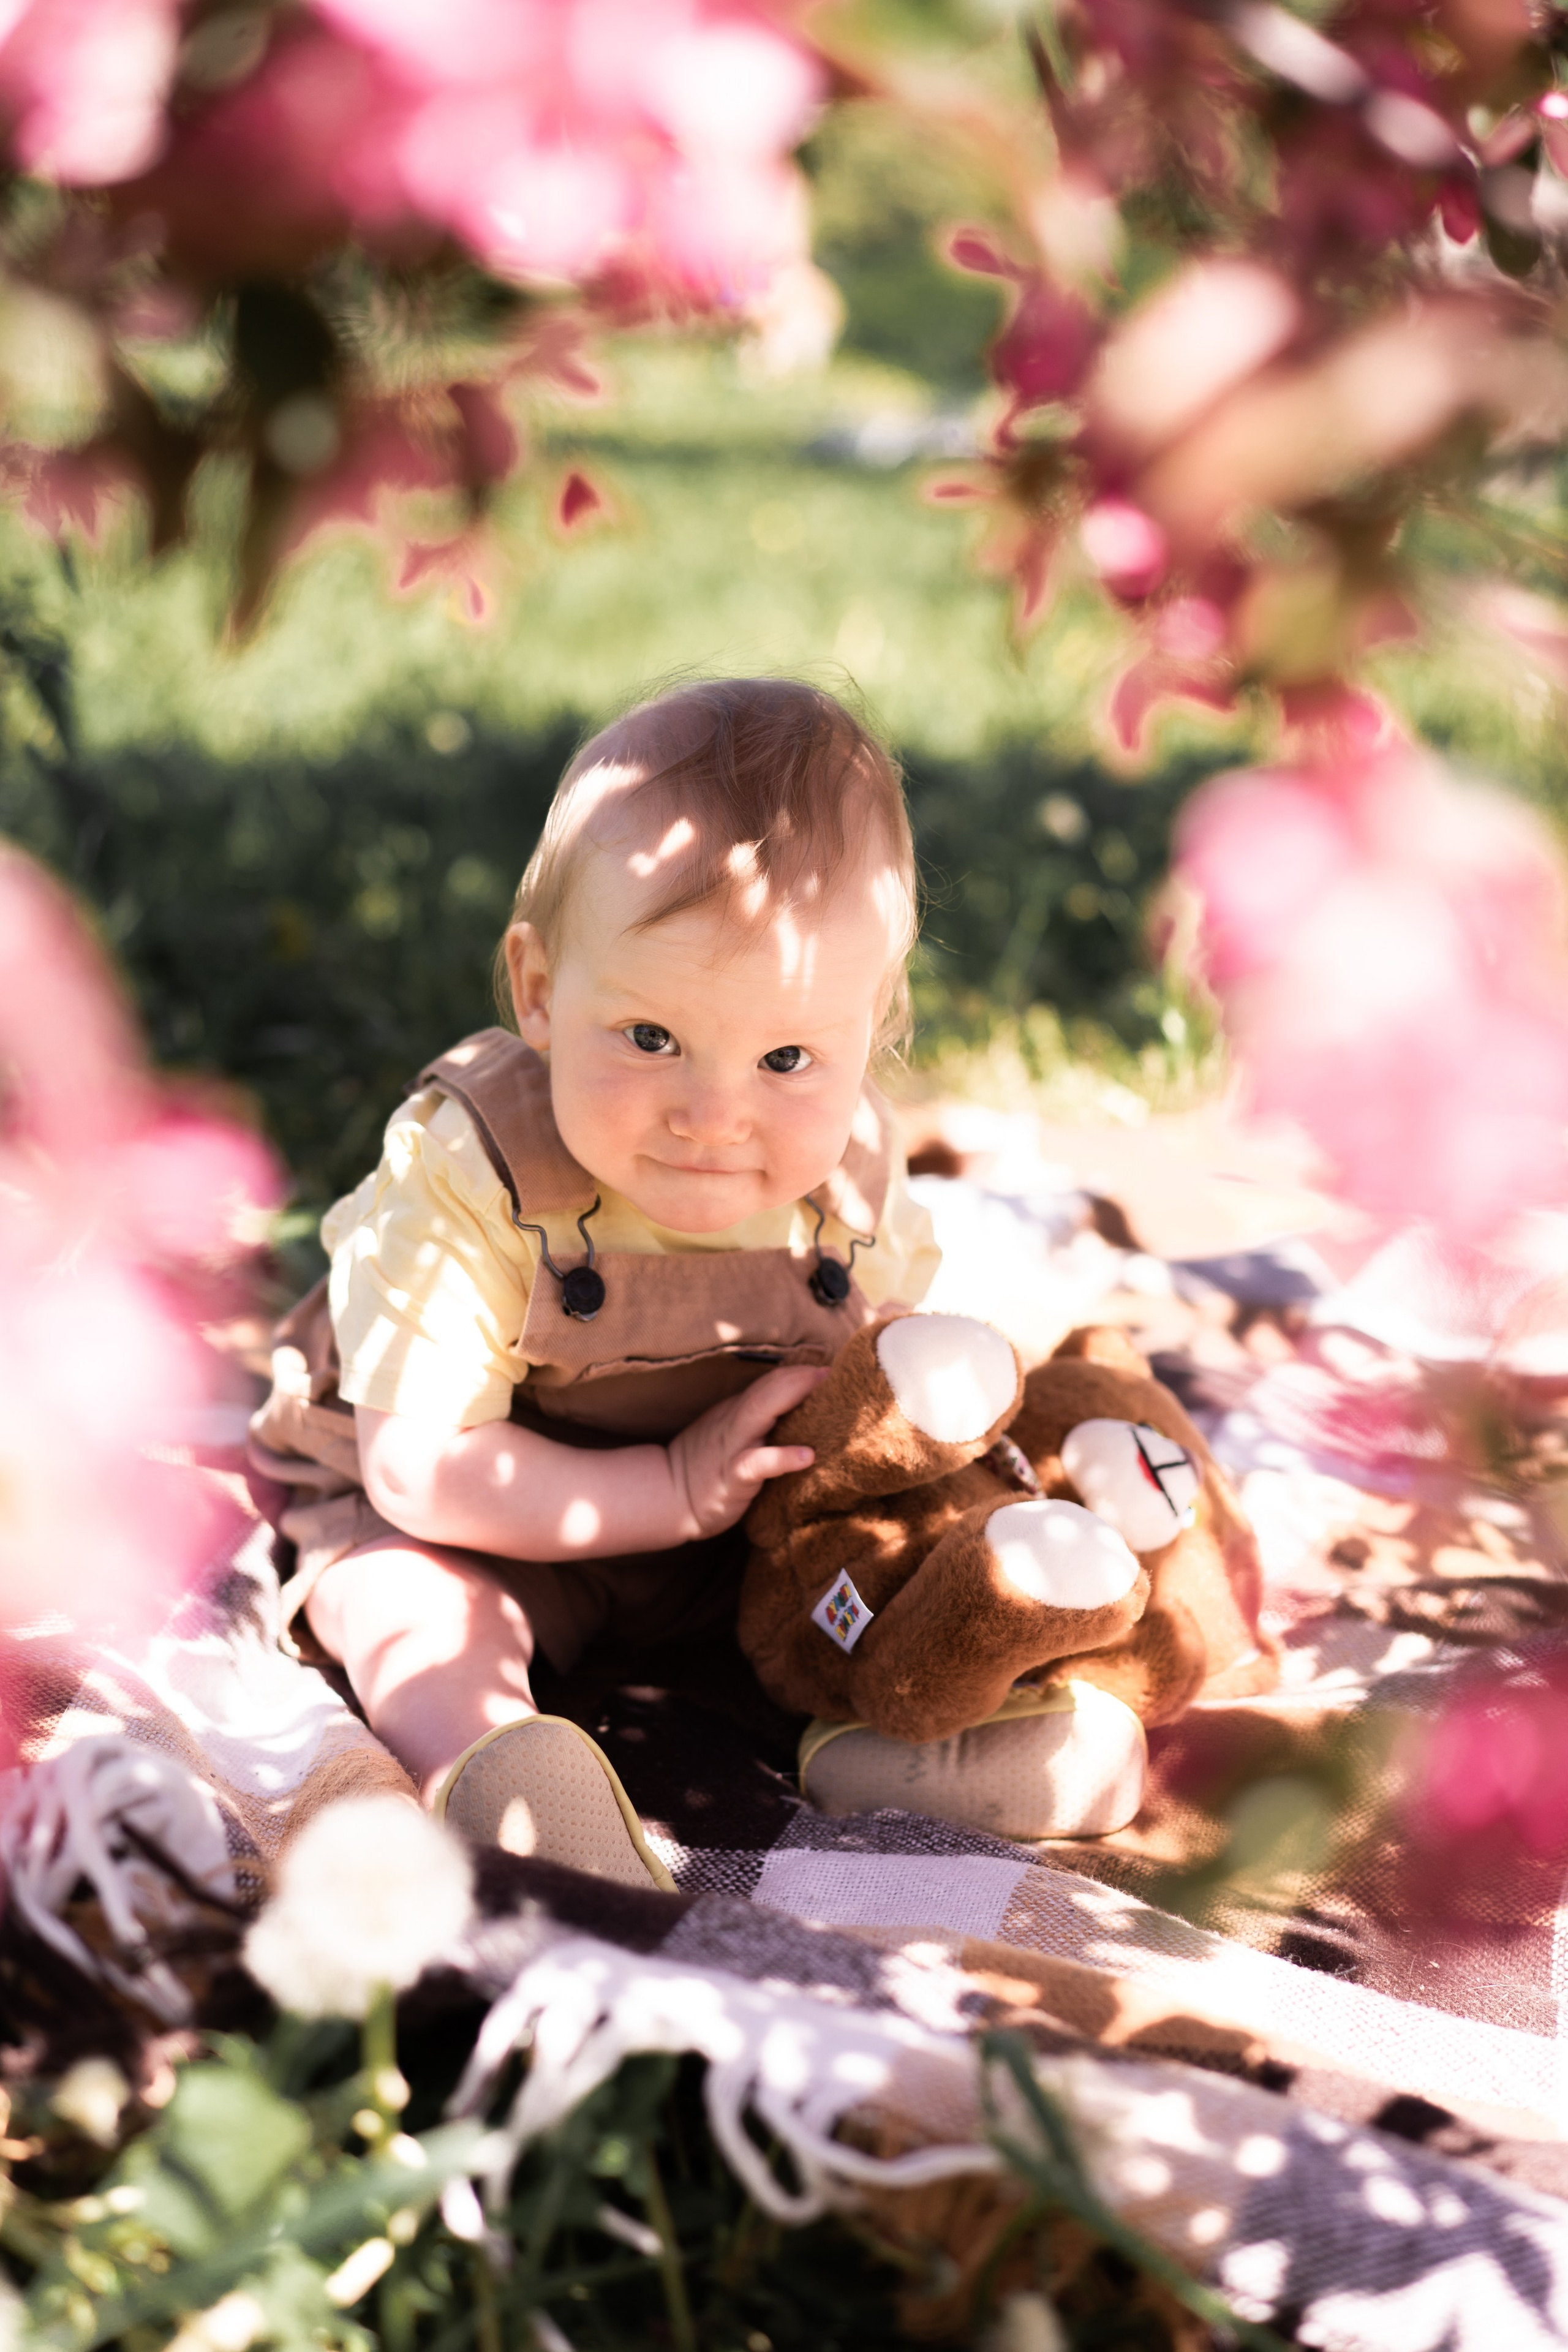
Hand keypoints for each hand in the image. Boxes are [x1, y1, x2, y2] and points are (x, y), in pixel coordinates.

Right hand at [666, 1363, 826, 1542]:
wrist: (667, 1497)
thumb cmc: (705, 1467)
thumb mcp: (729, 1434)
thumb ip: (755, 1419)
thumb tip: (793, 1409)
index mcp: (737, 1410)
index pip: (770, 1382)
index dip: (799, 1371)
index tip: (831, 1368)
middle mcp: (736, 1421)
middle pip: (768, 1387)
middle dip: (801, 1375)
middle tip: (834, 1370)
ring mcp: (734, 1446)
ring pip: (761, 1410)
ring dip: (794, 1395)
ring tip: (824, 1389)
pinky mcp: (733, 1476)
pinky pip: (758, 1462)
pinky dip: (783, 1456)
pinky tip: (807, 1456)